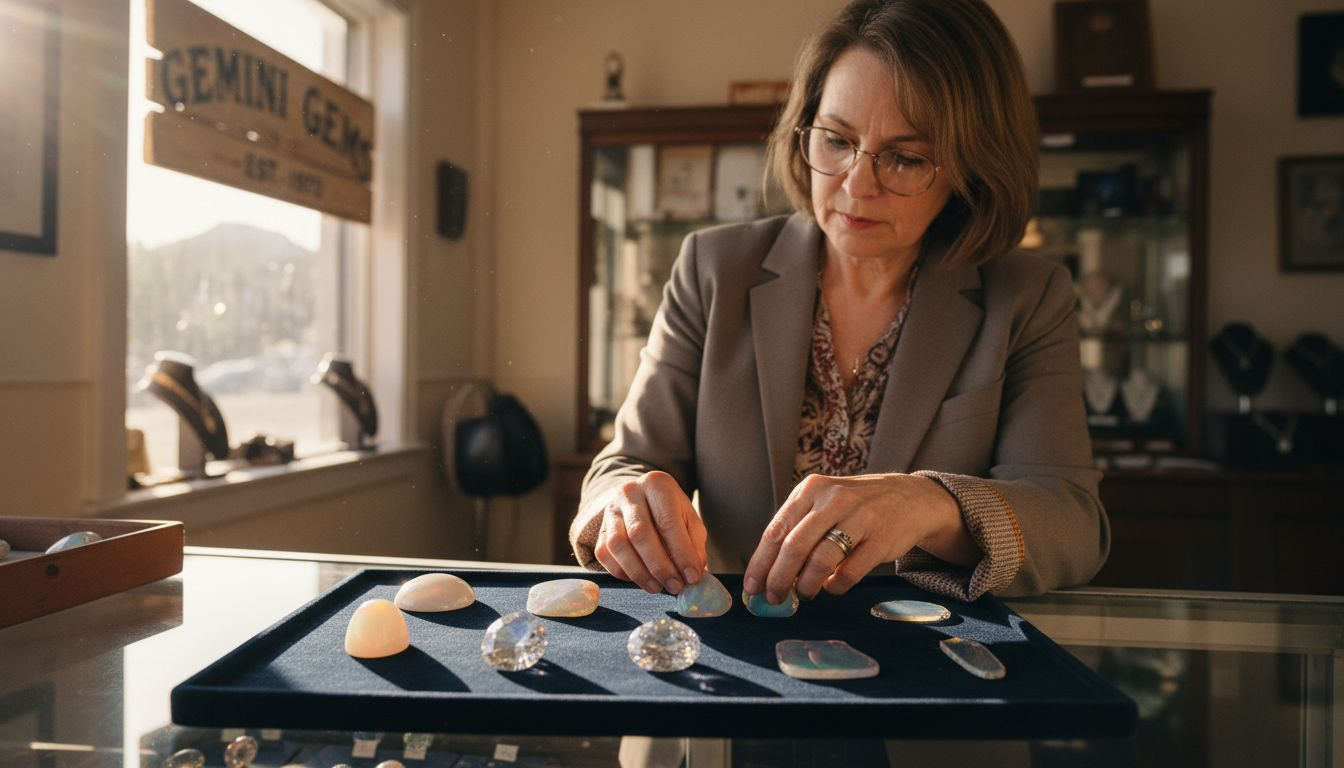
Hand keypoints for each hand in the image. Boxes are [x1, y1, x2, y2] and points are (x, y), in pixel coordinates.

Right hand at [592, 470, 707, 593]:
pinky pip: (605, 554)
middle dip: (659, 566)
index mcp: (656, 484)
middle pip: (639, 533)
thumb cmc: (670, 511)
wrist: (642, 499)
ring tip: (658, 587)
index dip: (681, 552)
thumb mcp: (689, 519)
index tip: (692, 576)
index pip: (667, 521)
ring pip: (618, 545)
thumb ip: (694, 544)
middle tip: (675, 586)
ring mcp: (610, 510)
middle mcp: (629, 493)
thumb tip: (694, 574)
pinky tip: (641, 579)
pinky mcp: (599, 529)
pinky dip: (622, 572)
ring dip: (639, 573)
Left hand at [743, 473, 969, 602]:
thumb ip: (798, 529)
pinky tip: (831, 587)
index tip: (752, 587)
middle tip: (773, 598)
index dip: (761, 563)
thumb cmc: (855, 506)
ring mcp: (859, 517)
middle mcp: (833, 499)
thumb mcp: (824, 502)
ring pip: (820, 560)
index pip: (776, 530)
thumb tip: (768, 572)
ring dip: (806, 585)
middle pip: (794, 546)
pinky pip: (849, 572)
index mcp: (811, 489)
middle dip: (779, 578)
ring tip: (803, 594)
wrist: (910, 498)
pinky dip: (835, 586)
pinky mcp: (881, 538)